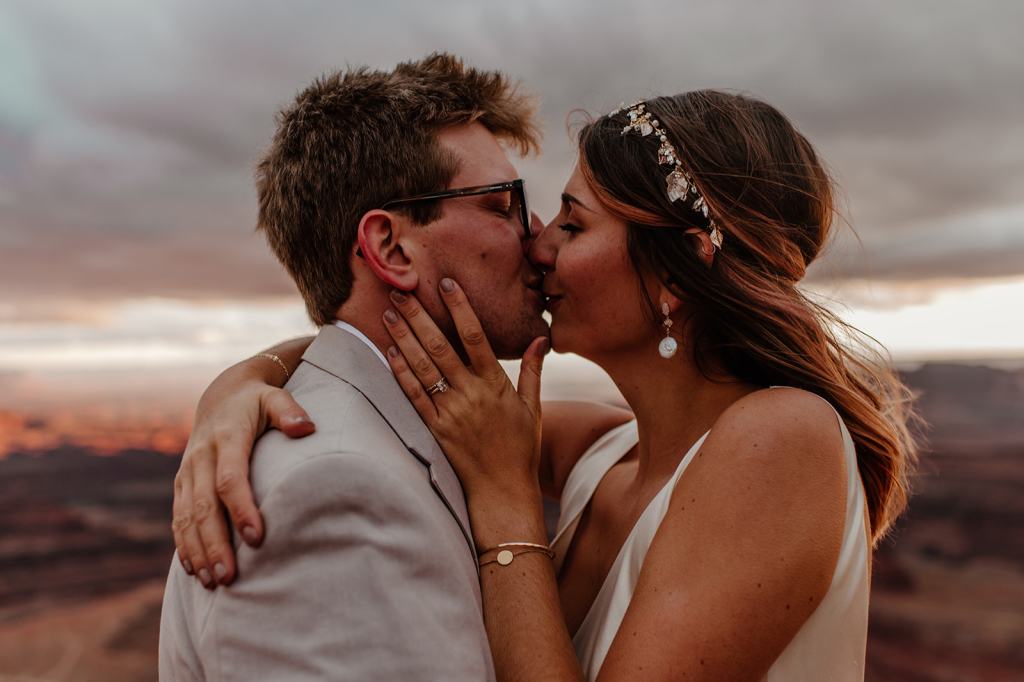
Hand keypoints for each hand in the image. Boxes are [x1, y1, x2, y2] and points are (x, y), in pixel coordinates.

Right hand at [172, 363, 314, 586]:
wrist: (223, 395)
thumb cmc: (258, 401)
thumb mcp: (276, 397)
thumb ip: (290, 411)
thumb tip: (306, 428)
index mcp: (226, 437)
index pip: (230, 479)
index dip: (241, 509)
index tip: (257, 538)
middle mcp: (201, 456)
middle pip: (204, 506)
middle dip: (215, 543)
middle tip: (228, 577)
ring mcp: (188, 471)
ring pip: (186, 516)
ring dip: (197, 551)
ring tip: (212, 582)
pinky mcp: (182, 483)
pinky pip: (178, 517)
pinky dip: (183, 544)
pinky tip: (193, 570)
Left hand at [383, 278, 548, 545]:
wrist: (503, 491)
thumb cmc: (521, 449)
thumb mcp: (533, 408)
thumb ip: (533, 371)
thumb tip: (540, 337)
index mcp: (495, 384)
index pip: (475, 337)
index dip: (460, 308)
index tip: (446, 283)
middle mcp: (470, 394)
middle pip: (440, 346)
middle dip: (418, 316)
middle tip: (400, 291)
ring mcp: (450, 412)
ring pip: (422, 367)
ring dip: (403, 338)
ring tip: (388, 314)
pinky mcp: (435, 429)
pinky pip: (414, 396)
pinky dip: (401, 373)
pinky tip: (389, 353)